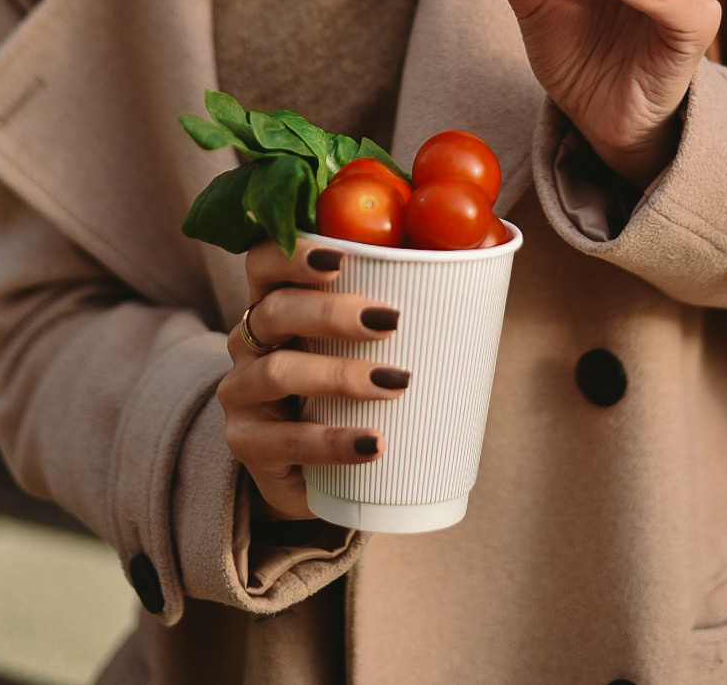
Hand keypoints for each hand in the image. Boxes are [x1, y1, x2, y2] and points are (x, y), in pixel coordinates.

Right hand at [218, 240, 407, 519]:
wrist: (314, 474)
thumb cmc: (349, 390)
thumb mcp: (364, 343)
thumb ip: (400, 299)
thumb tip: (485, 250)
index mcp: (275, 300)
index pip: (265, 261)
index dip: (293, 253)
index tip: (340, 256)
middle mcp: (249, 340)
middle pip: (275, 310)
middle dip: (331, 311)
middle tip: (389, 320)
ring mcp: (241, 392)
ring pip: (278, 372)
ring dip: (339, 375)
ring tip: (396, 384)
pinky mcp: (246, 443)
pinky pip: (284, 440)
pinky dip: (331, 441)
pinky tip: (373, 444)